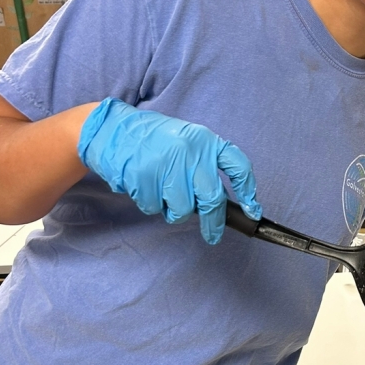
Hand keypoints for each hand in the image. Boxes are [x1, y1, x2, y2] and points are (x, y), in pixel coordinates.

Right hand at [78, 98, 260, 244]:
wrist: (112, 129)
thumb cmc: (153, 139)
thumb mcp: (187, 140)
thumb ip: (204, 165)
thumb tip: (221, 202)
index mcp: (205, 140)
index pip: (238, 167)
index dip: (248, 192)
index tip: (252, 211)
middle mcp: (190, 152)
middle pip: (212, 199)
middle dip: (214, 223)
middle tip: (213, 235)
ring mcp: (167, 165)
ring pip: (182, 209)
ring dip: (174, 211)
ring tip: (163, 193)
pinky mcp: (145, 178)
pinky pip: (156, 208)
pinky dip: (152, 204)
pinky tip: (145, 186)